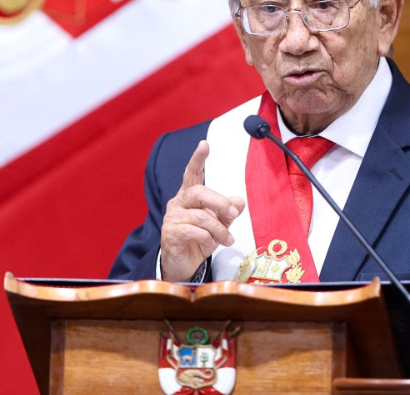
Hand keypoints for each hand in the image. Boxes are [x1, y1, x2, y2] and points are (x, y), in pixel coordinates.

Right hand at [160, 140, 244, 281]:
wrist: (182, 265)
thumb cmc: (199, 241)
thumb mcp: (219, 225)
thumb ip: (228, 212)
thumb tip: (239, 200)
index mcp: (189, 196)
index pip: (192, 173)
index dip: (198, 159)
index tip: (205, 144)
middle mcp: (178, 203)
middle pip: (199, 192)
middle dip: (220, 202)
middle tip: (233, 213)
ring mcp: (172, 218)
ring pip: (201, 216)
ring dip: (219, 229)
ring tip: (226, 240)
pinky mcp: (170, 234)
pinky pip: (194, 231)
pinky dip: (208, 239)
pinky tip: (211, 244)